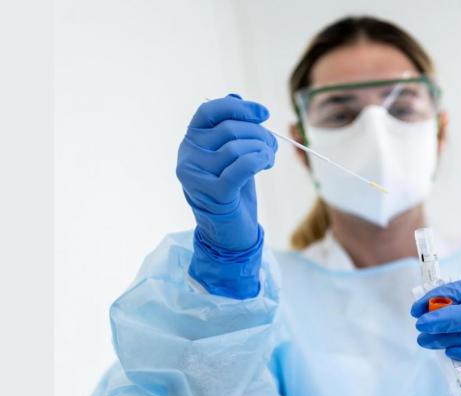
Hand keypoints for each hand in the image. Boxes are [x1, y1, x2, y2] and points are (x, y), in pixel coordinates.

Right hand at [176, 94, 276, 297]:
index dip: (239, 108)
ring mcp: (197, 176)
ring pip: (238, 147)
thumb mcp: (231, 155)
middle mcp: (187, 156)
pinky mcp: (213, 194)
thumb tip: (235, 97)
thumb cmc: (233, 191)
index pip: (209, 111)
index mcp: (190, 142)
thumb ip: (230, 128)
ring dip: (263, 149)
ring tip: (269, 158)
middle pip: (230, 129)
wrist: (229, 232)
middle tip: (272, 146)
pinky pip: (242, 166)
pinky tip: (266, 164)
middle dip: (260, 134)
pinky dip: (259, 160)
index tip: (263, 114)